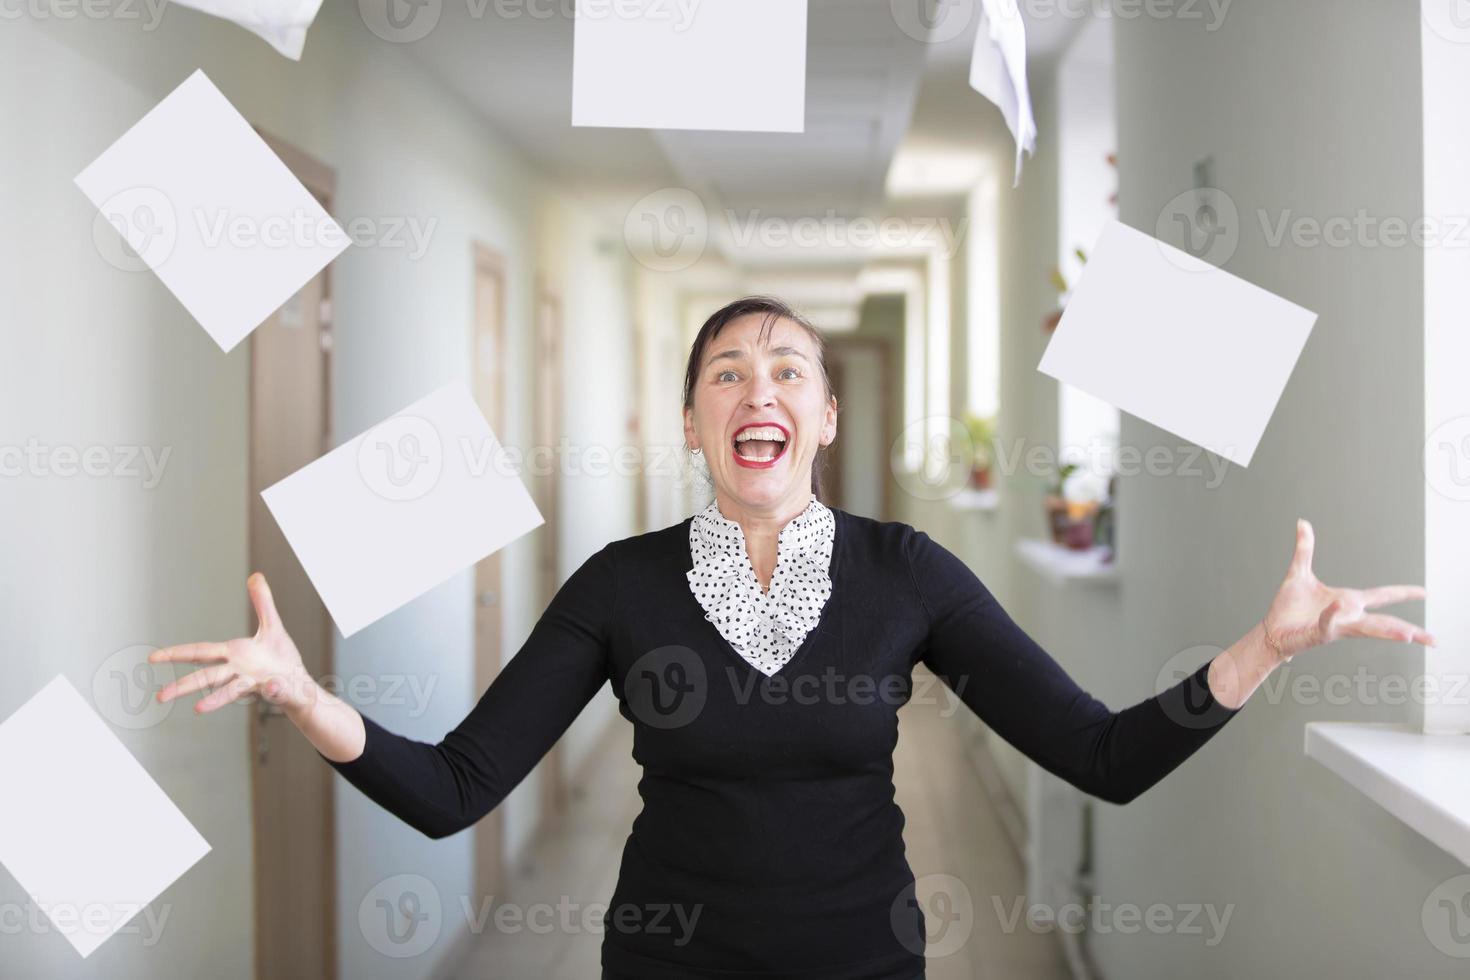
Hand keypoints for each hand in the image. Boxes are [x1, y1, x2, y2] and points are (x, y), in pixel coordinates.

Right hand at [152, 573, 316, 713]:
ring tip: (197, 709)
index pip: (200, 652)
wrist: (299, 682)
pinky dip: (274, 689)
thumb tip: (256, 575)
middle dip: (183, 685)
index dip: (176, 653)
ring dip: (215, 700)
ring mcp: (253, 682)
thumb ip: (262, 602)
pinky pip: (273, 690)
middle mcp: (238, 670)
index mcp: (233, 653)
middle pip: (206, 677)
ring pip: (230, 691)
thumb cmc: (280, 657)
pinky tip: (272, 686)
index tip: (152, 658)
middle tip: (160, 697)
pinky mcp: (273, 690)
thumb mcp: (272, 625)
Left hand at [1262, 519, 1433, 663]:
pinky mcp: (1320, 633)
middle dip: (1411, 630)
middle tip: (1434, 639)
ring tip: (1410, 636)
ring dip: (1388, 631)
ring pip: (1368, 629)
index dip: (1402, 593)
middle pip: (1386, 621)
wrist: (1271, 630)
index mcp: (1348, 601)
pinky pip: (1329, 623)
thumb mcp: (1299, 573)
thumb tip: (1302, 522)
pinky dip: (1334, 615)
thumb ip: (1304, 549)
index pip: (1381, 596)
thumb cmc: (1288, 608)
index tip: (1424, 592)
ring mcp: (1337, 626)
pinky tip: (1339, 605)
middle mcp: (1348, 616)